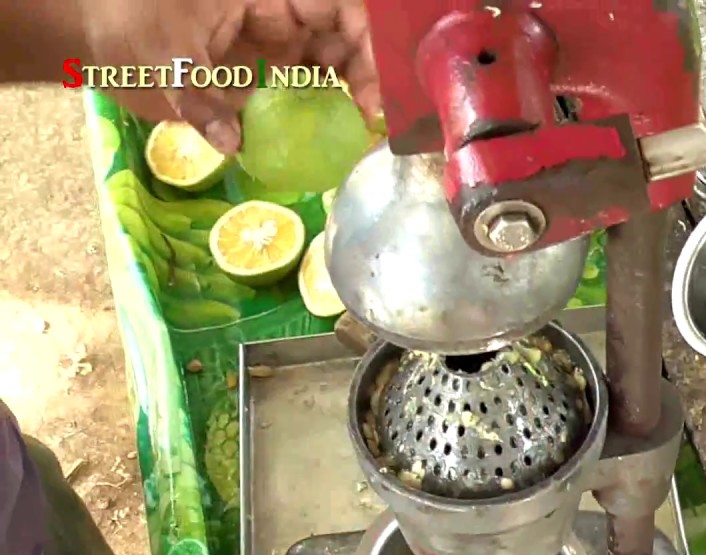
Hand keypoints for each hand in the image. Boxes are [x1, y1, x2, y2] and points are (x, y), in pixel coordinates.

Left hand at [85, 0, 380, 153]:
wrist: (88, 38)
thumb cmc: (124, 26)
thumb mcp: (160, 57)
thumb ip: (198, 98)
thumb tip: (233, 143)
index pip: (339, 6)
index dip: (366, 40)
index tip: (369, 85)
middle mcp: (279, 16)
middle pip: (345, 38)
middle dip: (365, 73)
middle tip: (367, 118)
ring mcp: (272, 47)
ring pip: (330, 68)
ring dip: (347, 98)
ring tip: (355, 134)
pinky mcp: (262, 77)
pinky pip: (302, 95)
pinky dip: (318, 117)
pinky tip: (328, 143)